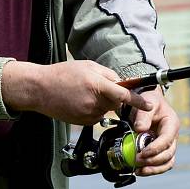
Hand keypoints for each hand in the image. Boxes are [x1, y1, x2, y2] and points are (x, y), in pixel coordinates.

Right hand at [1, 60, 150, 125]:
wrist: (39, 89)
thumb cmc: (62, 74)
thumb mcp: (87, 66)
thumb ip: (107, 74)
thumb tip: (121, 82)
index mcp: (96, 85)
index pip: (123, 95)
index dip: (138, 102)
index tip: (149, 105)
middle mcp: (93, 102)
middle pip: (115, 102)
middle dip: (113, 95)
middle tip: (97, 86)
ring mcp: (87, 114)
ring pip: (105, 109)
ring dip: (101, 102)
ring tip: (83, 92)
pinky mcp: (82, 122)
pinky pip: (96, 116)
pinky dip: (93, 109)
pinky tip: (79, 101)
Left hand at [131, 87, 179, 175]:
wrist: (146, 103)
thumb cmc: (148, 101)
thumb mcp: (146, 103)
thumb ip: (143, 115)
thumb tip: (140, 129)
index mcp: (171, 124)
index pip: (167, 140)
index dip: (156, 148)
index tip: (142, 153)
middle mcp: (172, 136)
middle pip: (168, 154)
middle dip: (152, 160)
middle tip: (136, 160)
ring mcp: (168, 145)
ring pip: (167, 163)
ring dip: (153, 169)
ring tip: (138, 170)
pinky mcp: (161, 151)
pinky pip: (161, 164)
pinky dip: (152, 169)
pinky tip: (139, 171)